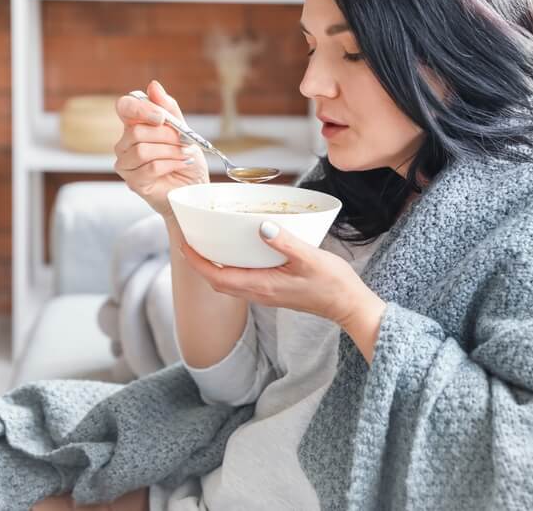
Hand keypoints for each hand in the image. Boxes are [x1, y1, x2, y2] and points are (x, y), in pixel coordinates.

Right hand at [114, 80, 208, 217]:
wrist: (195, 188)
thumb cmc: (187, 159)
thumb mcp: (184, 130)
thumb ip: (169, 109)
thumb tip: (153, 85)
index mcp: (136, 125)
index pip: (124, 107)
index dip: (139, 108)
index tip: (161, 117)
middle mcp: (125, 143)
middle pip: (136, 132)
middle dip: (167, 136)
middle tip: (184, 142)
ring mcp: (126, 164)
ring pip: (142, 150)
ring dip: (170, 151)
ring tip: (184, 154)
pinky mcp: (133, 182)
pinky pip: (149, 168)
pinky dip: (171, 164)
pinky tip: (181, 164)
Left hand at [177, 221, 386, 361]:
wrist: (349, 305)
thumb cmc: (333, 284)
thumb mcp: (310, 258)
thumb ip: (285, 242)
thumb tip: (262, 227)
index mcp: (262, 285)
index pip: (217, 276)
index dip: (197, 262)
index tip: (183, 245)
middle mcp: (259, 293)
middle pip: (217, 282)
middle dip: (200, 264)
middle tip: (190, 241)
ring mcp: (266, 294)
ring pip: (229, 283)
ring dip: (214, 267)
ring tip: (208, 245)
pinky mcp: (274, 292)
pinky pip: (242, 282)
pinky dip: (231, 268)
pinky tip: (238, 253)